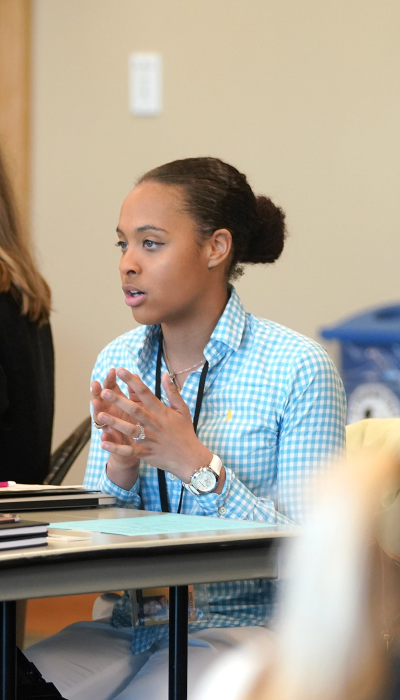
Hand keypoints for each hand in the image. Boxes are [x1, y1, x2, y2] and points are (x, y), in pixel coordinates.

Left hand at [97, 368, 212, 482]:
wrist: (190, 458)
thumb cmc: (185, 432)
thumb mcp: (182, 409)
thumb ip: (172, 392)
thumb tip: (165, 374)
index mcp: (161, 411)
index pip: (145, 393)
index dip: (132, 381)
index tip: (120, 370)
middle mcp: (153, 423)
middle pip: (134, 410)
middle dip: (119, 400)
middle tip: (104, 391)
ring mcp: (149, 439)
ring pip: (129, 429)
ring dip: (114, 422)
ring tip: (99, 415)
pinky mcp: (146, 453)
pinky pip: (129, 450)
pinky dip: (116, 448)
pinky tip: (103, 443)